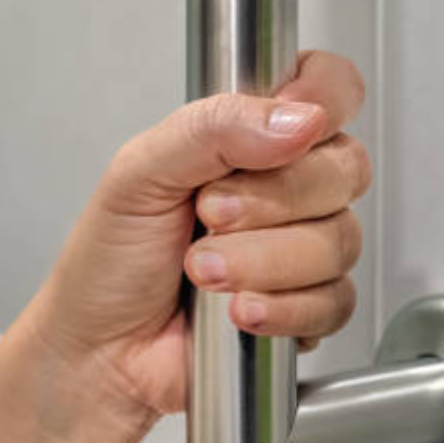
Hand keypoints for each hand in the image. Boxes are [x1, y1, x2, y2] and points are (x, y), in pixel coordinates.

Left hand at [16, 51, 368, 416]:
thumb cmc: (110, 260)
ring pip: (339, 239)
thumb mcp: (139, 172)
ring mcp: (301, 248)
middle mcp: (286, 186)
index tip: (287, 131)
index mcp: (250, 135)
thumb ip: (213, 128)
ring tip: (202, 271)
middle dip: (273, 198)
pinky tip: (237, 310)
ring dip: (264, 260)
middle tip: (208, 214)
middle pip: (345, 168)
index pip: (329, 89)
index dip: (324, 102)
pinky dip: (283, 308)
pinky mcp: (308, 308)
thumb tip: (298, 119)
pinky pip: (335, 301)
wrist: (98, 353)